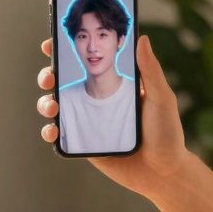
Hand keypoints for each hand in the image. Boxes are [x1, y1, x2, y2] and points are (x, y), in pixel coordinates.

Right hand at [36, 35, 189, 197]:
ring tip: (52, 107)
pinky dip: (50, 132)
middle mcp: (98, 101)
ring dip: (45, 103)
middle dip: (49, 75)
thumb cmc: (167, 133)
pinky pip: (61, 136)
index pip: (87, 63)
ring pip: (56, 107)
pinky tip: (52, 131)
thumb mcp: (160, 97)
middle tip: (49, 77)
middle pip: (64, 83)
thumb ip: (150, 70)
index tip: (51, 44)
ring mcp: (89, 123)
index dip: (66, 52)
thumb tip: (142, 38)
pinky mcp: (84, 144)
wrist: (163, 173)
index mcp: (114, 86)